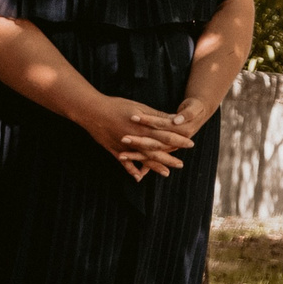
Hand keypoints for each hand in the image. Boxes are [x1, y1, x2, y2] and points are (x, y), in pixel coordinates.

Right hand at [79, 95, 193, 179]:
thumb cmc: (117, 106)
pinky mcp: (114, 149)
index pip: (165, 136)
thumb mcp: (139, 108)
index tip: (190, 144)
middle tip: (181, 165)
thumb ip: (156, 116)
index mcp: (143, 128)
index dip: (179, 140)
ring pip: (143, 159)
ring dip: (154, 167)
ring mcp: (124, 146)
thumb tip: (174, 119)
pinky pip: (124, 163)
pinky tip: (138, 178)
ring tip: (166, 173)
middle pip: (156, 151)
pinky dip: (132, 170)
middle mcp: (135, 139)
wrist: (92, 111)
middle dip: (170, 158)